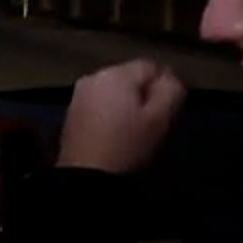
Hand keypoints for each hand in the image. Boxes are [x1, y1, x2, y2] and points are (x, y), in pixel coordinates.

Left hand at [57, 59, 186, 172]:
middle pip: (130, 77)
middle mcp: (94, 76)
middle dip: (144, 94)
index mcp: (116, 73)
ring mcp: (79, 95)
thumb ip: (171, 90)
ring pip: (114, 92)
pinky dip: (110, 114)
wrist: (86, 176)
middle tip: (154, 122)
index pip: (152, 66)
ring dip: (127, 105)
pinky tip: (116, 134)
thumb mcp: (160, 118)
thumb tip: (171, 77)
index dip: (166, 85)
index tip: (169, 109)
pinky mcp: (71, 113)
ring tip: (135, 130)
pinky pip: (99, 105)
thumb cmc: (126, 145)